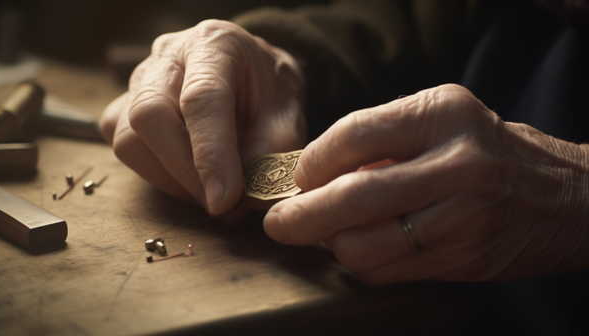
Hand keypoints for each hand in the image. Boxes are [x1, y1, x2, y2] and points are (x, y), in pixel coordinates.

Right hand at [100, 20, 306, 220]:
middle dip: (184, 172)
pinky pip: (124, 148)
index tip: (224, 200)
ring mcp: (140, 79)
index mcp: (215, 44)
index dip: (211, 154)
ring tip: (211, 195)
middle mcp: (169, 55)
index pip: (202, 99)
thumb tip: (236, 199)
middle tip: (220, 205)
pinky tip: (190, 181)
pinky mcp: (125, 106)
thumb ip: (269, 151)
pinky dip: (156, 175)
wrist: (255, 73)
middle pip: (150, 115)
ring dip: (170, 180)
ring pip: (128, 138)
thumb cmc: (270, 90)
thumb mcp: (287, 114)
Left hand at [263, 84, 588, 285]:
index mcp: (442, 113)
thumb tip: (315, 172)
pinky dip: (360, 264)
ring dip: (331, 245)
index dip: (313, 162)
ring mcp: (461, 215)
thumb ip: (383, 140)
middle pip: (353, 195)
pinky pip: (388, 270)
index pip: (353, 133)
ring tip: (326, 236)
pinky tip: (359, 252)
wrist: (562, 197)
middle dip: (302, 215)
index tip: (297, 178)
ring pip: (365, 244)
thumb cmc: (488, 152)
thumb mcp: (442, 121)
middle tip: (278, 223)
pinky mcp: (462, 257)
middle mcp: (456, 162)